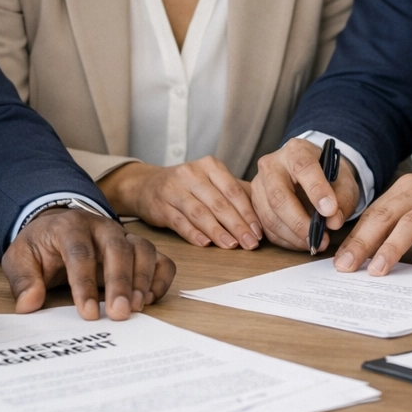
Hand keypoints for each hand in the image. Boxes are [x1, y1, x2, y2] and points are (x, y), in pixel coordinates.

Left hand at [3, 207, 175, 320]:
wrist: (57, 229)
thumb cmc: (41, 246)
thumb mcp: (20, 258)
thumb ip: (23, 280)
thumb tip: (29, 303)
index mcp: (70, 226)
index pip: (80, 252)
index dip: (84, 284)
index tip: (87, 313)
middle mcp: (102, 227)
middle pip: (118, 248)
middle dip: (120, 282)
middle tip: (119, 313)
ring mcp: (124, 236)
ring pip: (143, 250)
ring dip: (142, 280)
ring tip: (135, 308)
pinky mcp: (138, 248)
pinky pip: (160, 259)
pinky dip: (160, 278)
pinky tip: (149, 300)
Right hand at [99, 158, 260, 249]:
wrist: (146, 185)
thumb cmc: (188, 186)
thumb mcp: (211, 181)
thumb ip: (235, 194)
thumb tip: (265, 214)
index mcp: (210, 166)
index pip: (233, 190)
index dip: (248, 212)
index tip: (259, 232)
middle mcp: (191, 173)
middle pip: (219, 203)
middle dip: (237, 225)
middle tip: (251, 243)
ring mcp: (174, 189)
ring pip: (200, 213)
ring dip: (218, 231)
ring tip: (232, 246)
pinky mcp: (160, 205)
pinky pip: (179, 222)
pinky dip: (193, 234)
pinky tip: (206, 244)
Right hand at [251, 137, 360, 250]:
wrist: (312, 175)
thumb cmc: (328, 177)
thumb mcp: (344, 182)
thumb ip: (343, 199)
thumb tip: (333, 221)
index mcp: (296, 150)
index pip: (303, 167)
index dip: (316, 190)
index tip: (330, 211)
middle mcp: (271, 165)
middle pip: (278, 196)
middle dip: (300, 222)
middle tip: (320, 239)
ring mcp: (259, 185)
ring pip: (270, 216)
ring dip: (294, 236)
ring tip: (315, 243)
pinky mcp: (255, 204)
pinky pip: (267, 228)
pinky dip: (286, 240)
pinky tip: (303, 242)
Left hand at [334, 171, 411, 274]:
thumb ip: (401, 221)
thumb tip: (368, 249)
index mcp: (410, 187)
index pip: (376, 212)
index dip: (356, 236)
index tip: (340, 260)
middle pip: (387, 215)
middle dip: (364, 242)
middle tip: (348, 266)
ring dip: (392, 247)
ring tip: (378, 270)